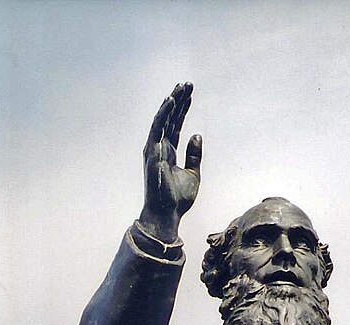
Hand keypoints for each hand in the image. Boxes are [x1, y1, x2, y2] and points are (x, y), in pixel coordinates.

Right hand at [139, 82, 201, 241]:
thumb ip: (194, 154)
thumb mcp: (193, 173)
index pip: (176, 125)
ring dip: (172, 102)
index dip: (182, 109)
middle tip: (187, 84)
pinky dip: (164, 114)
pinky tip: (172, 101)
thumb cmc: (178, 199)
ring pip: (163, 119)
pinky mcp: (152, 152)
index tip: (190, 94)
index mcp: (169, 152)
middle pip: (169, 119)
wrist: (168, 214)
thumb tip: (197, 135)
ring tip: (181, 87)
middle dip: (178, 101)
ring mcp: (154, 149)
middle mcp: (160, 147)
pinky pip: (158, 128)